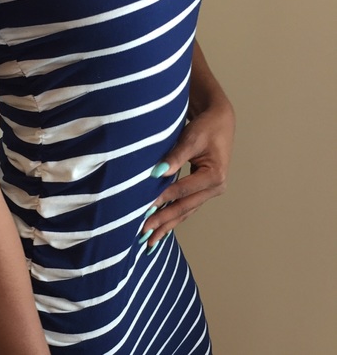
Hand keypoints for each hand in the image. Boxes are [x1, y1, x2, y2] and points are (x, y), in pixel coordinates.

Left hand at [139, 98, 234, 251]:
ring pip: (185, 212)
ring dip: (167, 225)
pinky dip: (172, 218)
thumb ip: (175, 156)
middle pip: (184, 208)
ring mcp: (209, 191)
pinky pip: (186, 207)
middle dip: (163, 221)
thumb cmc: (206, 127)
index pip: (183, 191)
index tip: (144, 208)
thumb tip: (157, 173)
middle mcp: (215, 188)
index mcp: (215, 176)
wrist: (219, 121)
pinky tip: (160, 229)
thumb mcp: (191, 138)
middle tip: (143, 234)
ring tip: (149, 241)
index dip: (163, 199)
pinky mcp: (202, 190)